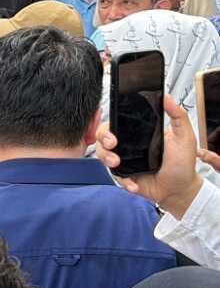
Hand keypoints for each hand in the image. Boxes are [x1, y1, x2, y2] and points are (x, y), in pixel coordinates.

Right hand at [95, 94, 205, 217]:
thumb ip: (178, 116)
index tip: (112, 132)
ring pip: (103, 155)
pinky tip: (133, 183)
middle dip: (102, 140)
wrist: (181, 189)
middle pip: (103, 137)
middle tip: (111, 144)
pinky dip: (123, 180)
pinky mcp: (125, 176)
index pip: (117, 123)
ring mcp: (125, 161)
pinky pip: (115, 176)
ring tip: (117, 164)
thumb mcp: (184, 136)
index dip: (109, 126)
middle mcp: (129, 145)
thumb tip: (167, 98)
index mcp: (139, 133)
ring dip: (106, 158)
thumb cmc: (182, 163)